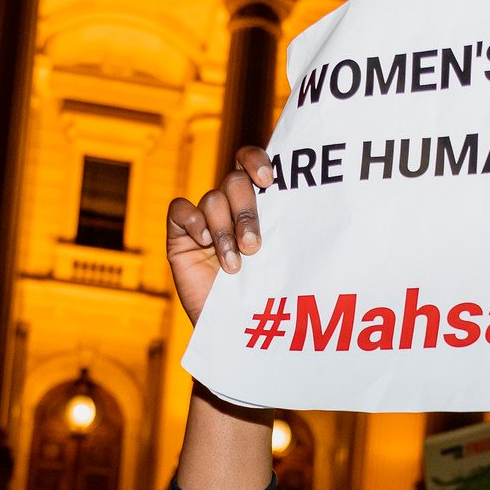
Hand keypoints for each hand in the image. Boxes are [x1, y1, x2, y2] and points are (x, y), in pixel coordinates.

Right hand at [165, 146, 275, 325]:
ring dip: (224, 232)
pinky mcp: (180, 236)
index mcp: (255, 205)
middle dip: (247, 212)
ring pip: (212, 201)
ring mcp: (203, 221)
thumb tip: (310, 211)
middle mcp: (229, 208)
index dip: (256, 161)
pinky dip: (192, 221)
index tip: (268, 180)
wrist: (234, 328)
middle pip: (234, 183)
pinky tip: (203, 242)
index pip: (250, 163)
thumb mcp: (280, 261)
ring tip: (233, 266)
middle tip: (253, 245)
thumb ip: (285, 233)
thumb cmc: (263, 295)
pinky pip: (179, 210)